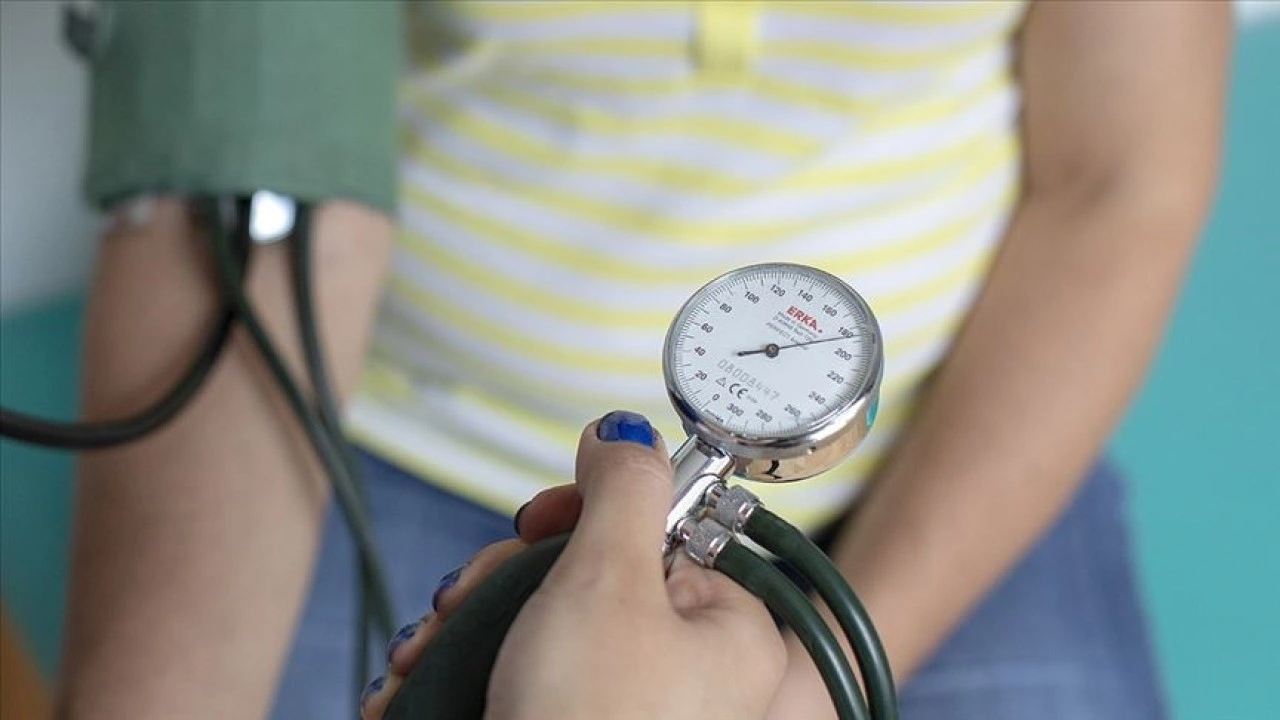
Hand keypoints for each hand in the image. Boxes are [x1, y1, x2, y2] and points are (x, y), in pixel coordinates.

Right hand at [361, 410, 785, 719]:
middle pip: (589, 577)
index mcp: (726, 631)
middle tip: (470, 595)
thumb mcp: (610, 579)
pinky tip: (425, 673)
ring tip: (430, 646)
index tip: (536, 522)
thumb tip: (623, 433)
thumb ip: (622, 491)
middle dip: (510, 578)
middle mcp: (686, 673)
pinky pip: (523, 673)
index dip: (587, 516)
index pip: (660, 533)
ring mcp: (626, 707)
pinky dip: (472, 665)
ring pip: (543, 624)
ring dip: (474, 623)